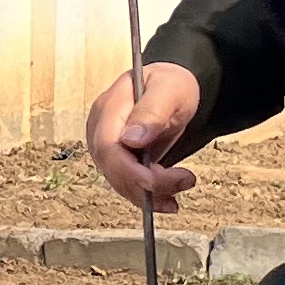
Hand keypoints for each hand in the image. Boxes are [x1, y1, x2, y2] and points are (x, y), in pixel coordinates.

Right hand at [84, 60, 202, 205]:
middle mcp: (100, 130)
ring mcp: (106, 147)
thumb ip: (151, 112)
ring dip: (151, 194)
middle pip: (113, 170)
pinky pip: (128, 184)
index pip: (108, 148)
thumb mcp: (169, 89)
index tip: (158, 180)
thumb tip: (131, 140)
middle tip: (184, 179)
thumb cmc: (171, 84)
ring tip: (183, 184)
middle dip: (147, 184)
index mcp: (108, 109)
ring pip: (120, 182)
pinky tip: (169, 200)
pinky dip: (149, 196)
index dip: (129, 171)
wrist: (172, 89)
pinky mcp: (118, 160)